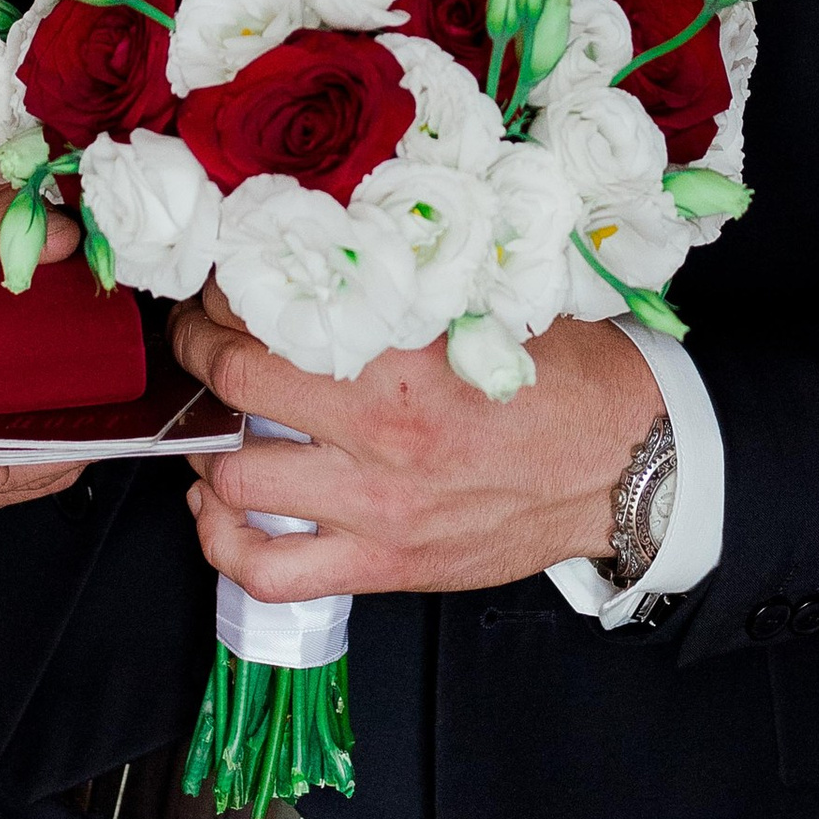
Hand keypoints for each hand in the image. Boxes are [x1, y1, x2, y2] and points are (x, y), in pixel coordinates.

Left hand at [168, 284, 660, 599]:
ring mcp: (378, 507)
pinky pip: (268, 573)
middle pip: (235, 381)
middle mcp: (383, 432)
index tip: (223, 280)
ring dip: (205, 443)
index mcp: (407, 354)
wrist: (624, 463)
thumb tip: (326, 245)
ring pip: (235, 477)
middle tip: (195, 334)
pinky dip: (224, 542)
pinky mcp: (385, 565)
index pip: (275, 308)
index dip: (228, 288)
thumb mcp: (487, 306)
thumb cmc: (562, 379)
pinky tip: (218, 508)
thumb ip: (406, 287)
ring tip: (208, 420)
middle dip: (197, 349)